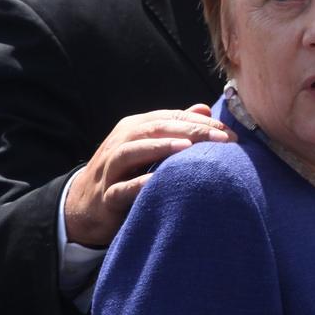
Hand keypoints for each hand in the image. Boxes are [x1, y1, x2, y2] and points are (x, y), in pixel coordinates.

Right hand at [64, 105, 231, 249]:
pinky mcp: (106, 196)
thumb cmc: (125, 173)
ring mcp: (110, 167)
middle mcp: (122, 141)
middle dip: (191, 131)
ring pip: (133, 150)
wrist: (84, 206)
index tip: (230, 133)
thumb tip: (204, 108)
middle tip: (223, 138)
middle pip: (156, 128)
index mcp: (136, 127)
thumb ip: (175, 128)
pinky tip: (157, 183)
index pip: (171, 118)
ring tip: (189, 148)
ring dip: (161, 147)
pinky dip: (138, 183)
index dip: (201, 122)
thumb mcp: (149, 147)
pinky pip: (121, 188)